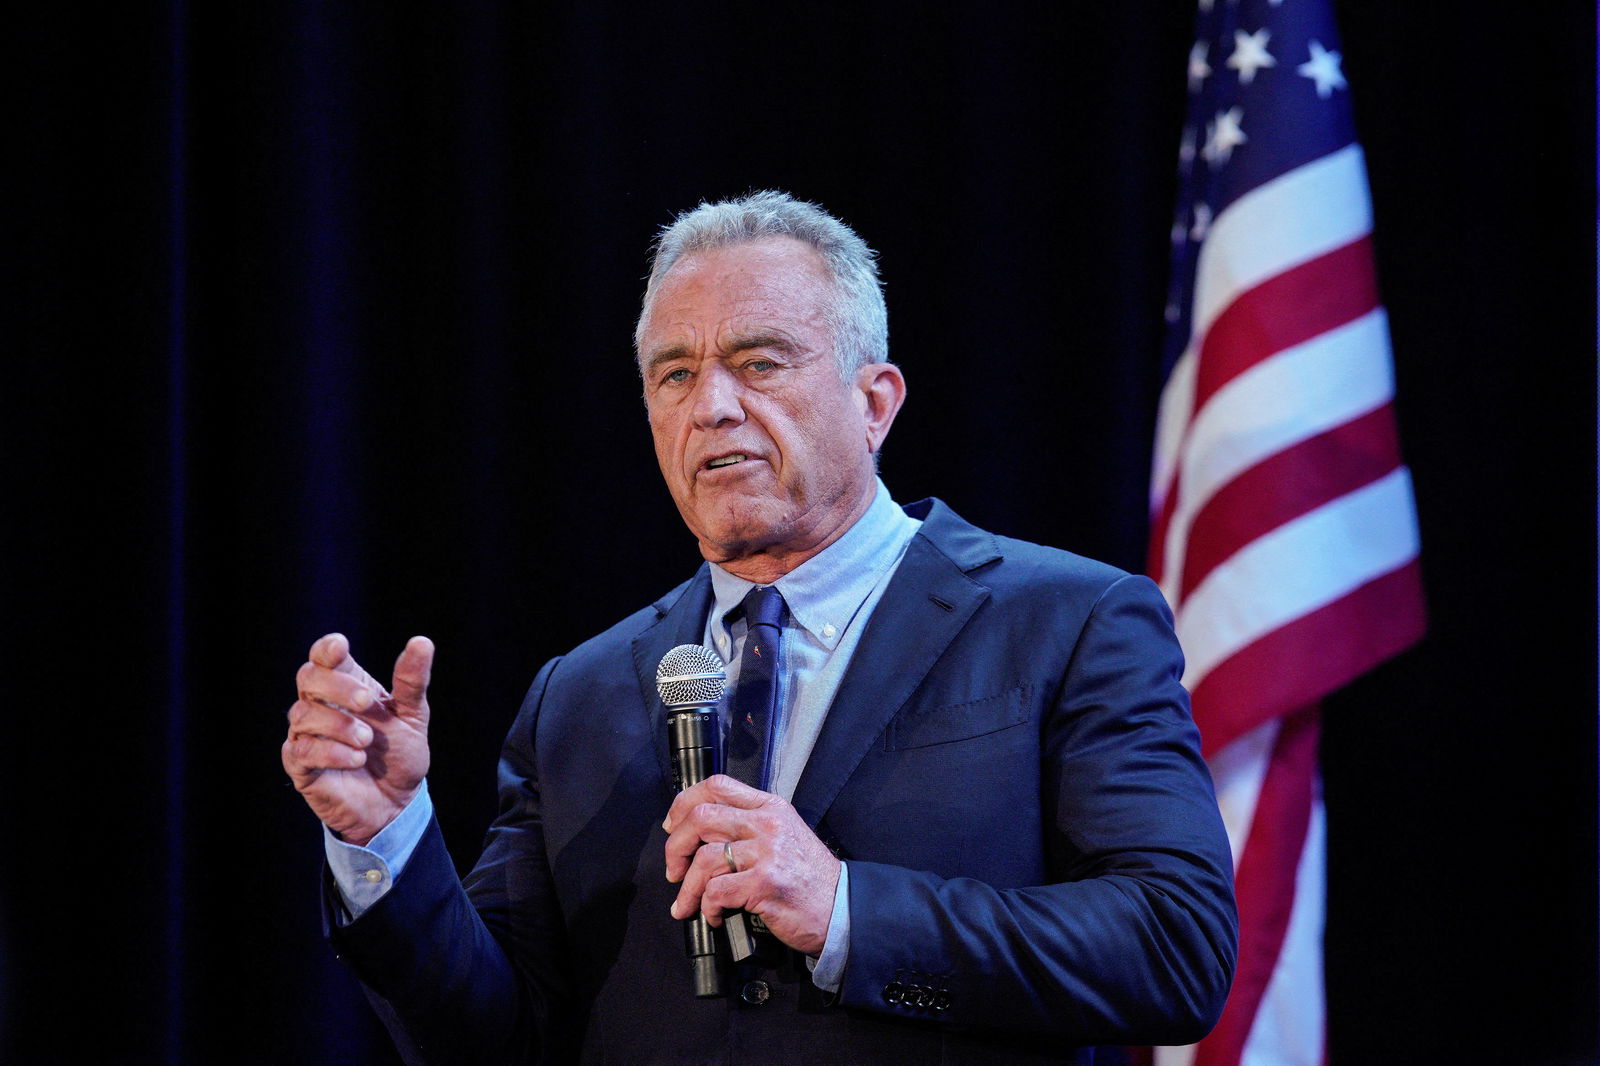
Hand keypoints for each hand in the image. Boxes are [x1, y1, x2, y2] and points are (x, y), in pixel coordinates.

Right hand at [282, 632, 433, 845]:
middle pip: (308, 678)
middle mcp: (321, 705)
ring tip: (366, 741)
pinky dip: (331, 752)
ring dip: (338, 725)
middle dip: (337, 686)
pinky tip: (355, 759)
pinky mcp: (301, 765)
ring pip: (302, 714)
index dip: (327, 649)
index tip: (340, 648)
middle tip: (366, 702)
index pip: (324, 657)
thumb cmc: (399, 754)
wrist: (396, 803)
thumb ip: (412, 681)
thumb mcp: (413, 715)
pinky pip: (302, 750)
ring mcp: (307, 734)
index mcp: (347, 686)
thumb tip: (421, 642)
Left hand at [663, 774, 840, 957]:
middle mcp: (768, 824)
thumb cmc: (810, 878)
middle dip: (676, 847)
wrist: (841, 909)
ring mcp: (767, 853)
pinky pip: (717, 891)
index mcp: (771, 807)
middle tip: (674, 869)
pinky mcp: (765, 884)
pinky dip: (707, 907)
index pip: (717, 785)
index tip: (673, 825)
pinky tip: (713, 915)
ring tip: (688, 903)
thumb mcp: (785, 836)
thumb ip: (750, 826)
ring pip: (704, 859)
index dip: (684, 803)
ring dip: (688, 887)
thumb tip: (701, 833)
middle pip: (701, 817)